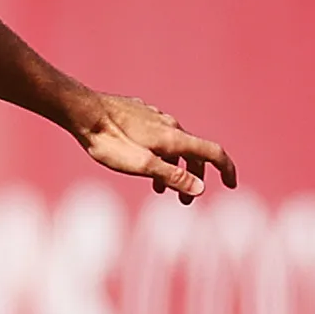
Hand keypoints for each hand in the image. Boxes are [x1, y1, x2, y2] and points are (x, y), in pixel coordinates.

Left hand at [72, 92, 236, 203]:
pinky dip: (158, 154)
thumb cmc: (110, 142)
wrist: (83, 112)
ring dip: (172, 168)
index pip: (213, 153)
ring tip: (158, 189)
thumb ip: (172, 176)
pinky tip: (142, 161)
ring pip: (173, 145)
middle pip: (192, 153)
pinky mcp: (138, 113)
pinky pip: (157, 136)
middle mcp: (170, 124)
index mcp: (175, 138)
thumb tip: (201, 189)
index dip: (226, 169)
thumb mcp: (141, 166)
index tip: (231, 185)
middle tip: (183, 202)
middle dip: (192, 178)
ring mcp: (154, 117)